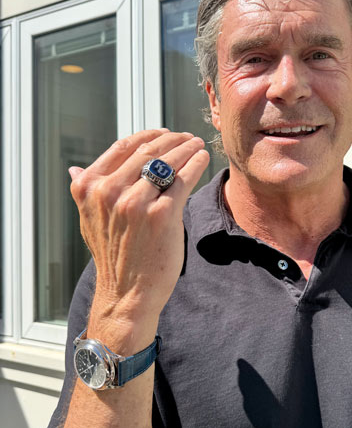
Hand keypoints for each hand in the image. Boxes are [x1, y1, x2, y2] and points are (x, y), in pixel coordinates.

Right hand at [69, 129, 209, 350]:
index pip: (123, 147)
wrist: (128, 293)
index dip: (148, 136)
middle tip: (187, 137)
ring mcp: (135, 203)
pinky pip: (183, 179)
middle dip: (172, 140)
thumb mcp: (90, 221)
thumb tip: (74, 169)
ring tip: (196, 145)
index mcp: (89, 187)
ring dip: (187, 148)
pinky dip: (195, 165)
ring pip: (167, 162)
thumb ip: (85, 192)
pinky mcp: (162, 215)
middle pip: (148, 151)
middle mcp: (108, 192)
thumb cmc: (113, 256)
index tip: (165, 134)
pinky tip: (202, 160)